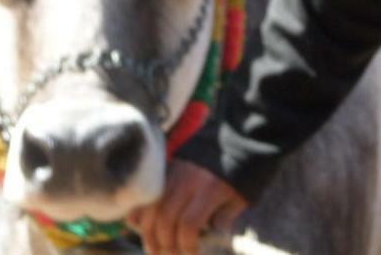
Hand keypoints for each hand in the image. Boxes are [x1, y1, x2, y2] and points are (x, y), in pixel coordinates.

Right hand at [127, 159, 247, 254]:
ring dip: (149, 234)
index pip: (188, 225)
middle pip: (165, 220)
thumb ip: (225, 218)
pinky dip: (140, 212)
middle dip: (165, 245)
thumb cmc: (240, 172)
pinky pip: (146, 193)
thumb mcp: (240, 198)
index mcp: (209, 190)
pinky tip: (142, 227)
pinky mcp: (165, 168)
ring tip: (154, 250)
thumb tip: (211, 239)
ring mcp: (173, 173)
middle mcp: (187, 181)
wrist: (236, 137)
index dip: (186, 247)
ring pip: (151, 208)